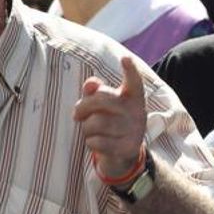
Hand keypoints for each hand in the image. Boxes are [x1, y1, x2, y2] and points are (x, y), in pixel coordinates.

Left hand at [73, 56, 149, 178]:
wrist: (122, 154)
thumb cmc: (109, 121)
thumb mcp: (102, 105)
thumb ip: (95, 91)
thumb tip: (91, 83)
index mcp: (133, 96)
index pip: (134, 81)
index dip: (130, 70)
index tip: (125, 59)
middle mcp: (137, 111)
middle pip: (102, 99)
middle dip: (83, 106)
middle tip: (76, 114)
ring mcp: (134, 130)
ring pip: (97, 123)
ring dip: (86, 127)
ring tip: (88, 130)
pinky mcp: (128, 148)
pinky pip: (97, 142)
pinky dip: (90, 142)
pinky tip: (94, 142)